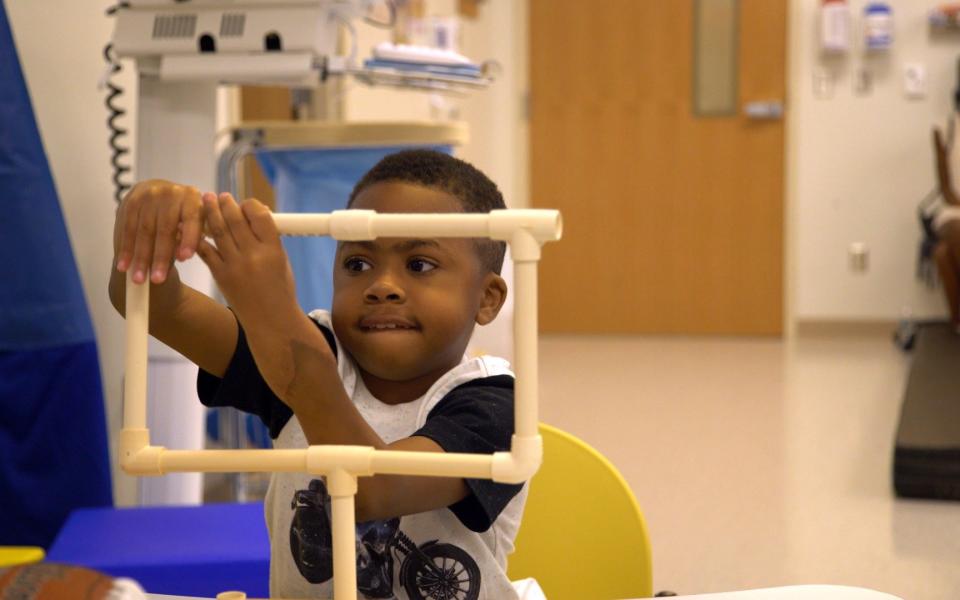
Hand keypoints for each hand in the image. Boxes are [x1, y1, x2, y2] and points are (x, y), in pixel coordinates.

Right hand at [113, 180, 202, 283]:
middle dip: (160, 257)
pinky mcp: (131, 201)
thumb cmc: (184, 217)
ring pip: (144, 231)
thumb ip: (192, 237)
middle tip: (158, 280)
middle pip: (165, 229)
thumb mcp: (195, 223)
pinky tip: (123, 266)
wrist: (161, 196)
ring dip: (140, 258)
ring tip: (139, 279)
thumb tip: (182, 256)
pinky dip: (126, 250)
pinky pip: (128, 229)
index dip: (189, 239)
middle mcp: (170, 192)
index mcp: (191, 197)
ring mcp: (148, 195)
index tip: (185, 259)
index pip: (191, 220)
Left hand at [196, 193, 299, 327]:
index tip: (245, 203)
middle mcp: (253, 254)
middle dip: (226, 204)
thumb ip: (268, 240)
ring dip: (211, 212)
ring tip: (206, 200)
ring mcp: (235, 265)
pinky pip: (206, 250)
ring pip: (219, 231)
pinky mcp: (220, 275)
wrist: (271, 321)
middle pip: (236, 220)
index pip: (259, 215)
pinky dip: (199, 237)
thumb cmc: (280, 290)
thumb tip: (252, 218)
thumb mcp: (282, 261)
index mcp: (273, 249)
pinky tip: (193, 227)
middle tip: (220, 196)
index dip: (250, 205)